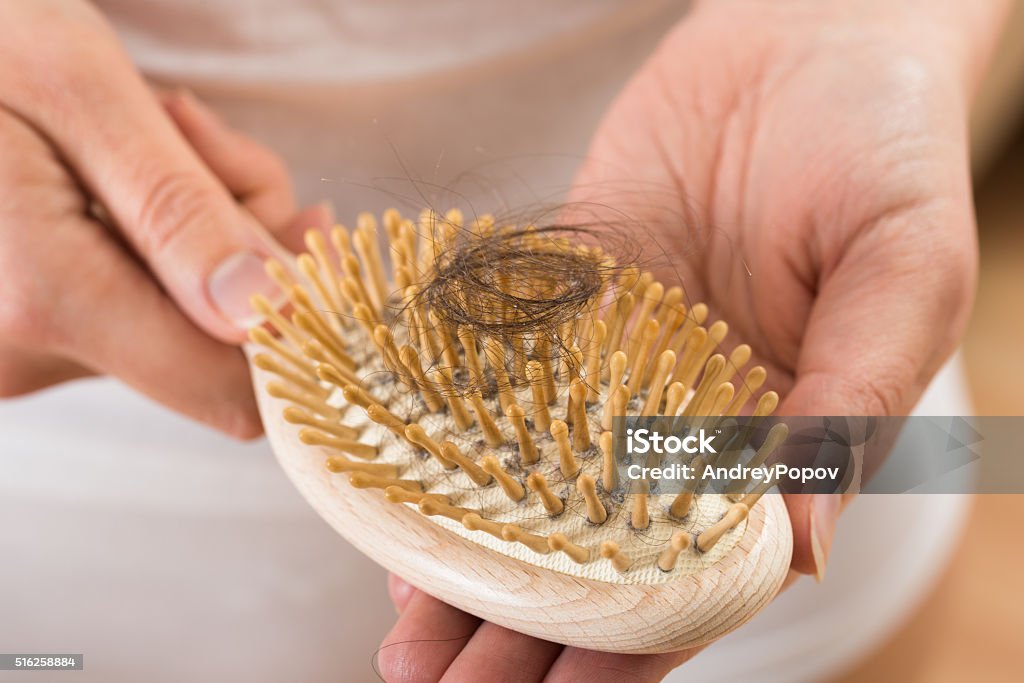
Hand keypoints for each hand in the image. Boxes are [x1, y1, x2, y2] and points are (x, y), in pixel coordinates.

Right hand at [0, 0, 330, 435]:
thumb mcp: (81, 91)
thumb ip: (179, 209)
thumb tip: (269, 307)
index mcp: (44, 300)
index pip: (229, 386)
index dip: (296, 319)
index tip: (314, 232)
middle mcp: (25, 352)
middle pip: (214, 341)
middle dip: (239, 236)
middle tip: (197, 133)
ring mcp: (22, 347)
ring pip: (181, 315)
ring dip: (200, 222)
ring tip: (146, 126)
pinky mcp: (26, 327)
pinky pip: (134, 301)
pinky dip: (157, 235)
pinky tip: (118, 165)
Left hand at [377, 1, 1007, 679]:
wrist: (813, 35)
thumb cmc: (888, 148)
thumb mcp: (901, 275)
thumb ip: (850, 405)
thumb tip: (802, 547)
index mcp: (775, 437)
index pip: (696, 570)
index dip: (633, 638)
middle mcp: (683, 413)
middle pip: (592, 544)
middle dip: (523, 619)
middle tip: (438, 679)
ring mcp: (614, 359)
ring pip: (527, 477)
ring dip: (469, 548)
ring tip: (405, 624)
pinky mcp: (565, 296)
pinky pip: (492, 372)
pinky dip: (446, 429)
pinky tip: (399, 483)